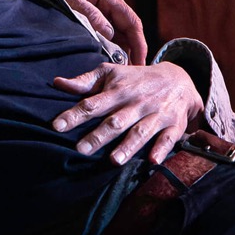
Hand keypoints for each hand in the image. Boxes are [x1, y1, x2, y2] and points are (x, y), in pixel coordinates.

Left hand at [34, 0, 147, 63]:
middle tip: (132, 71)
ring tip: (121, 68)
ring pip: (118, 27)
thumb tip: (109, 35)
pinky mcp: (93, 5)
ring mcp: (101, 1)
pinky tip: (108, 54)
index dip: (139, 42)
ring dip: (121, 46)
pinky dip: (109, 39)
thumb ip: (91, 15)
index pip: (131, 21)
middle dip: (132, 48)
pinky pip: (106, 24)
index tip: (141, 61)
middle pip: (128, 26)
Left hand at [51, 62, 201, 165]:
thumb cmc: (135, 79)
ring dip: (128, 146)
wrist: (178, 79)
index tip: (57, 126)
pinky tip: (152, 161)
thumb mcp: (111, 73)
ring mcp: (156, 114)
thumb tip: (58, 83)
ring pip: (140, 131)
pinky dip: (161, 149)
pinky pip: (168, 139)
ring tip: (113, 161)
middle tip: (80, 150)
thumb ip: (85, 81)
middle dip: (98, 136)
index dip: (74, 114)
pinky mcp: (173, 126)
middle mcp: (136, 103)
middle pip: (115, 121)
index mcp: (117, 90)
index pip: (92, 103)